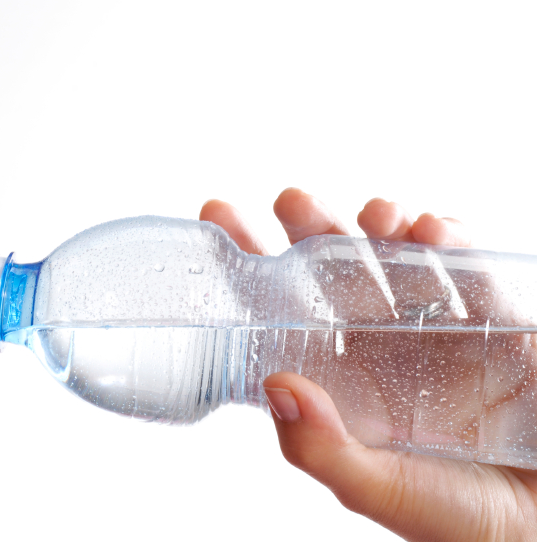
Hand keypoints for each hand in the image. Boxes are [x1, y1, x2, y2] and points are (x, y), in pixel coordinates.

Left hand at [200, 188, 536, 541]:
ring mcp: (432, 327)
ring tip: (375, 215)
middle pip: (332, 272)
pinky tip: (431, 231)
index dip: (250, 267)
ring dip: (379, 225)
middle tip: (292, 200)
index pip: (280, 315)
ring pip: (394, 257)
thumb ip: (323, 450)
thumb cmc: (460, 518)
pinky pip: (465, 267)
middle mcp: (377, 346)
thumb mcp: (381, 490)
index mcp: (338, 381)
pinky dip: (448, 241)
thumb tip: (276, 387)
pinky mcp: (491, 318)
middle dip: (310, 227)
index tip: (219, 215)